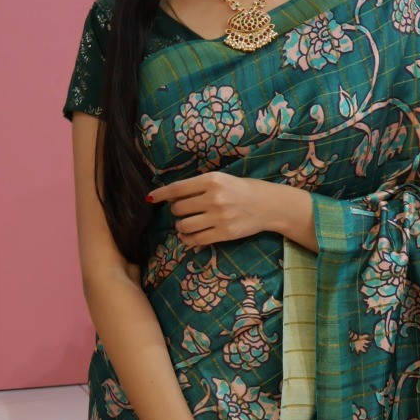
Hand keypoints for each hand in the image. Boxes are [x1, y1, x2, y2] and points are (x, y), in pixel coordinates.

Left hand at [148, 171, 312, 248]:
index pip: (177, 189)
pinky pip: (197, 240)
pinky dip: (188, 239)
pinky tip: (189, 236)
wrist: (268, 205)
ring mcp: (219, 217)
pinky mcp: (224, 233)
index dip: (161, 194)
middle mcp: (214, 198)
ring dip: (181, 226)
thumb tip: (172, 195)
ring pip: (184, 225)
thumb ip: (199, 186)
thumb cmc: (242, 189)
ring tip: (186, 224)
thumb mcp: (222, 179)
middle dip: (177, 211)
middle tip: (184, 210)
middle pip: (179, 208)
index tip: (150, 198)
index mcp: (212, 180)